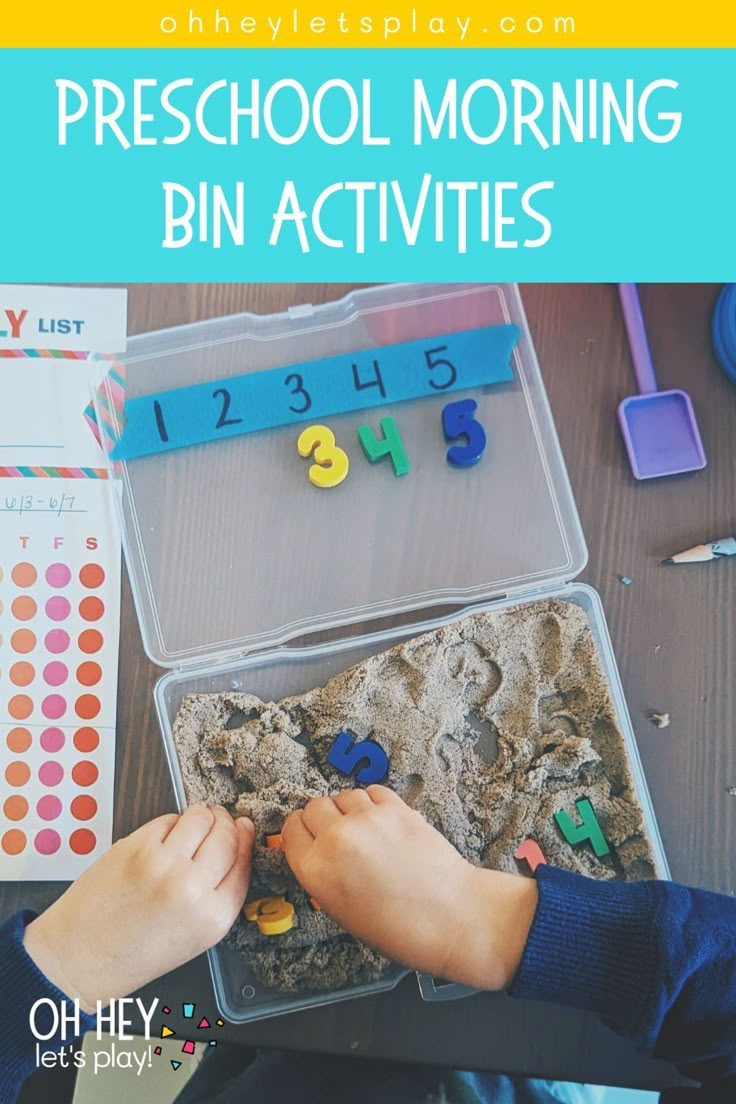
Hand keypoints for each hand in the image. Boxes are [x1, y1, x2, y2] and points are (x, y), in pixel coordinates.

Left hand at [24, 806, 253, 1011]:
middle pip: (227, 836)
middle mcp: (194, 890)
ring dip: (201, 815)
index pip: (244, 862)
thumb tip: (238, 839)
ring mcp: (164, 865)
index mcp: (214, 918)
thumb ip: (219, 894)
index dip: (245, 838)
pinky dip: (171, 823)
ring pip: (200, 818)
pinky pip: (168, 820)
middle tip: (219, 820)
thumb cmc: (136, 951)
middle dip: (225, 823)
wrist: (82, 960)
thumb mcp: (196, 935)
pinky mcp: (137, 848)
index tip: (243, 826)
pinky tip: (165, 837)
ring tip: (193, 823)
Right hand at [282, 787, 537, 990]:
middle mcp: (336, 839)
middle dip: (322, 819)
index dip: (300, 833)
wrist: (452, 918)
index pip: (290, 829)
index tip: (310, 838)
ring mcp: (367, 819)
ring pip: (342, 795)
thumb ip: (324, 876)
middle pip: (313, 807)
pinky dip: (373, 802)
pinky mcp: (396, 808)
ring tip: (364, 830)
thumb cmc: (399, 929)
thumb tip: (318, 852)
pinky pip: (371, 792)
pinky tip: (383, 822)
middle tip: (339, 835)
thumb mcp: (343, 912)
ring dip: (348, 810)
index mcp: (315, 871)